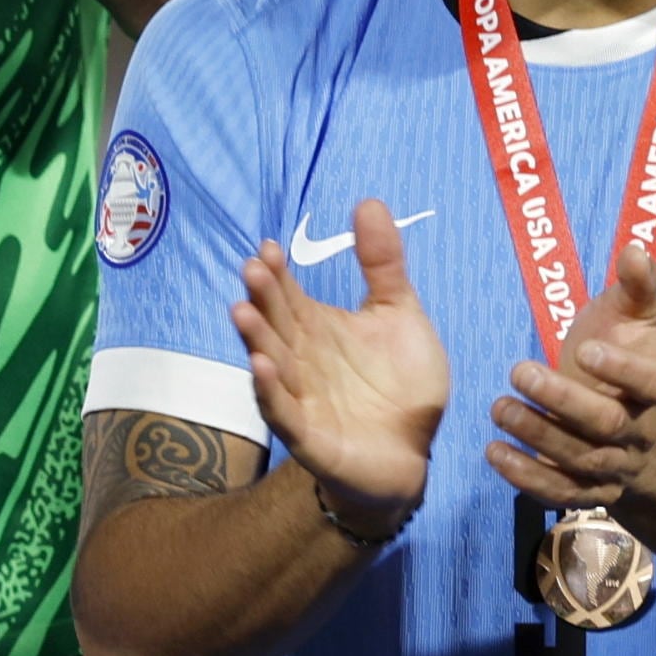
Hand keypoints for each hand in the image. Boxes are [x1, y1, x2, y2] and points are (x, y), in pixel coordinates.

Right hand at [235, 202, 451, 530]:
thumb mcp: (398, 315)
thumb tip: (368, 201)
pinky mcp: (308, 435)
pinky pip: (282, 411)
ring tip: (242, 310)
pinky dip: (270, 391)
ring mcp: (300, 396)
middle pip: (275, 322)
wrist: (412, 453)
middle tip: (254, 268)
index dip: (278, 271)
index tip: (268, 246)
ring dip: (256, 338)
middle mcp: (300, 358)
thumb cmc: (399, 386)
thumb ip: (383, 264)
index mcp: (316, 328)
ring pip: (271, 362)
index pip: (289, 294)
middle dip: (263, 297)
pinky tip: (263, 366)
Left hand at [489, 245, 655, 511]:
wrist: (651, 429)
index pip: (650, 384)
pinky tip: (494, 453)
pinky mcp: (591, 489)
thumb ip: (639, 285)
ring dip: (537, 436)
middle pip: (607, 425)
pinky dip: (527, 478)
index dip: (620, 370)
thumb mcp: (642, 318)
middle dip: (563, 401)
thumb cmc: (635, 357)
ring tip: (499, 408)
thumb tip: (633, 249)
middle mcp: (641, 430)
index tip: (584, 349)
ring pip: (581, 460)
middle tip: (520, 372)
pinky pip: (561, 492)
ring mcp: (617, 464)